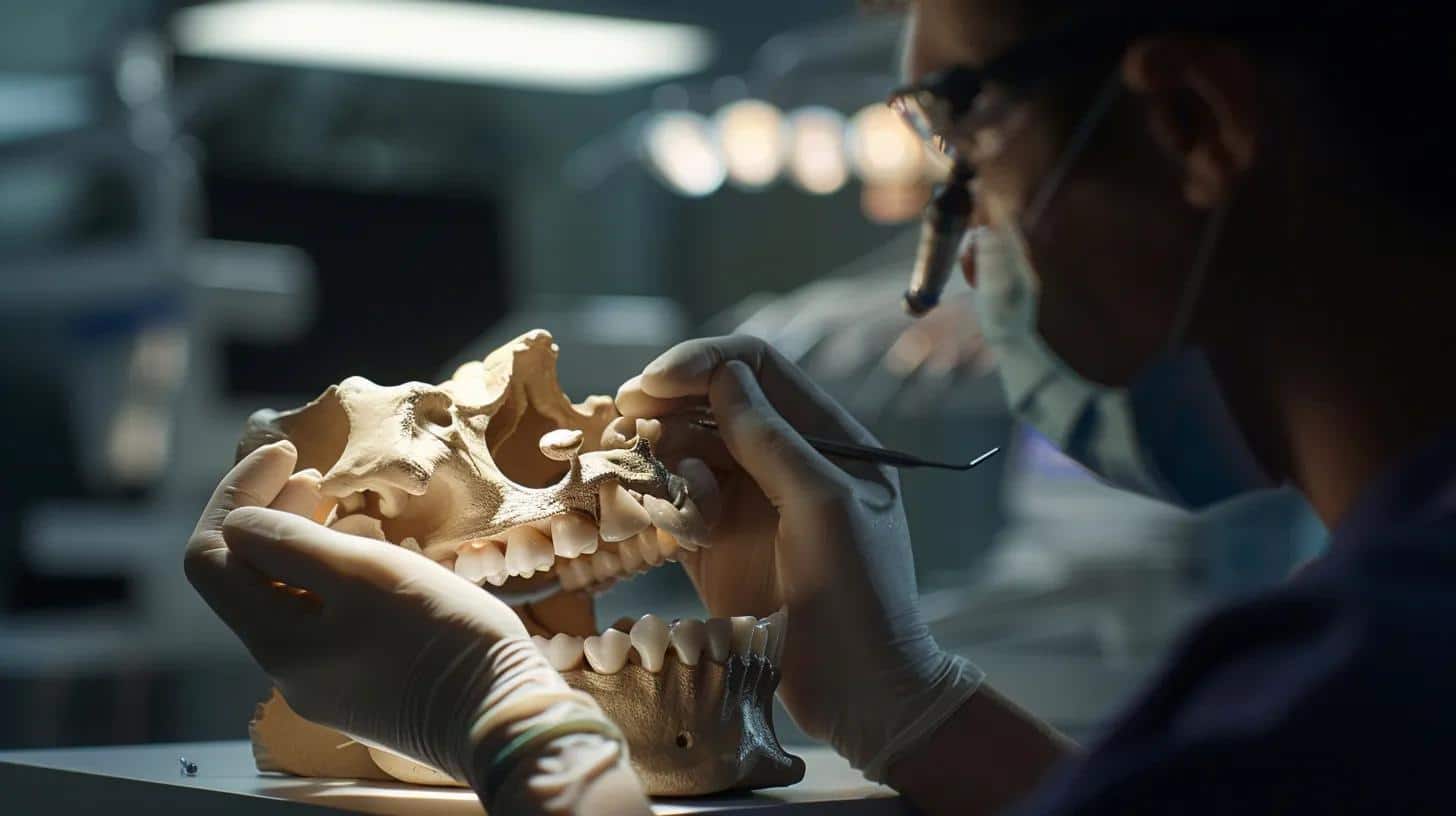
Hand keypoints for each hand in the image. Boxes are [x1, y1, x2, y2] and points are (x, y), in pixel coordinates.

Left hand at [185, 441, 645, 812]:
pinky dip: (332, 577)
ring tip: (342, 509)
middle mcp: (287, 667)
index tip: (286, 454)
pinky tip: (371, 557)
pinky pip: (322, 620)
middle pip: (245, 579)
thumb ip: (292, 544)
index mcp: (276, 640)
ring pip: (287, 598)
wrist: (501, 715)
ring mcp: (323, 681)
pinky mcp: (360, 686)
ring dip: (302, 544)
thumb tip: (238, 521)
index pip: (211, 557)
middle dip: (269, 515)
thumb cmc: (440, 636)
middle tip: (312, 474)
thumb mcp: (365, 573)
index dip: (237, 496)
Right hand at [617, 336, 982, 780]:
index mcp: (824, 435)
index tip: (655, 382)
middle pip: (706, 402)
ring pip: (681, 450)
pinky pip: (669, 503)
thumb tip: (724, 375)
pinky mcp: (712, 546)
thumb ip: (772, 440)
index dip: (702, 361)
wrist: (861, 693)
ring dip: (660, 457)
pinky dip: (657, 502)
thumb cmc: (863, 594)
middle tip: (626, 417)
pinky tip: (676, 526)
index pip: (755, 367)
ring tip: (662, 487)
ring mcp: (744, 502)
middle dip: (666, 405)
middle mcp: (780, 459)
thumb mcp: (824, 505)